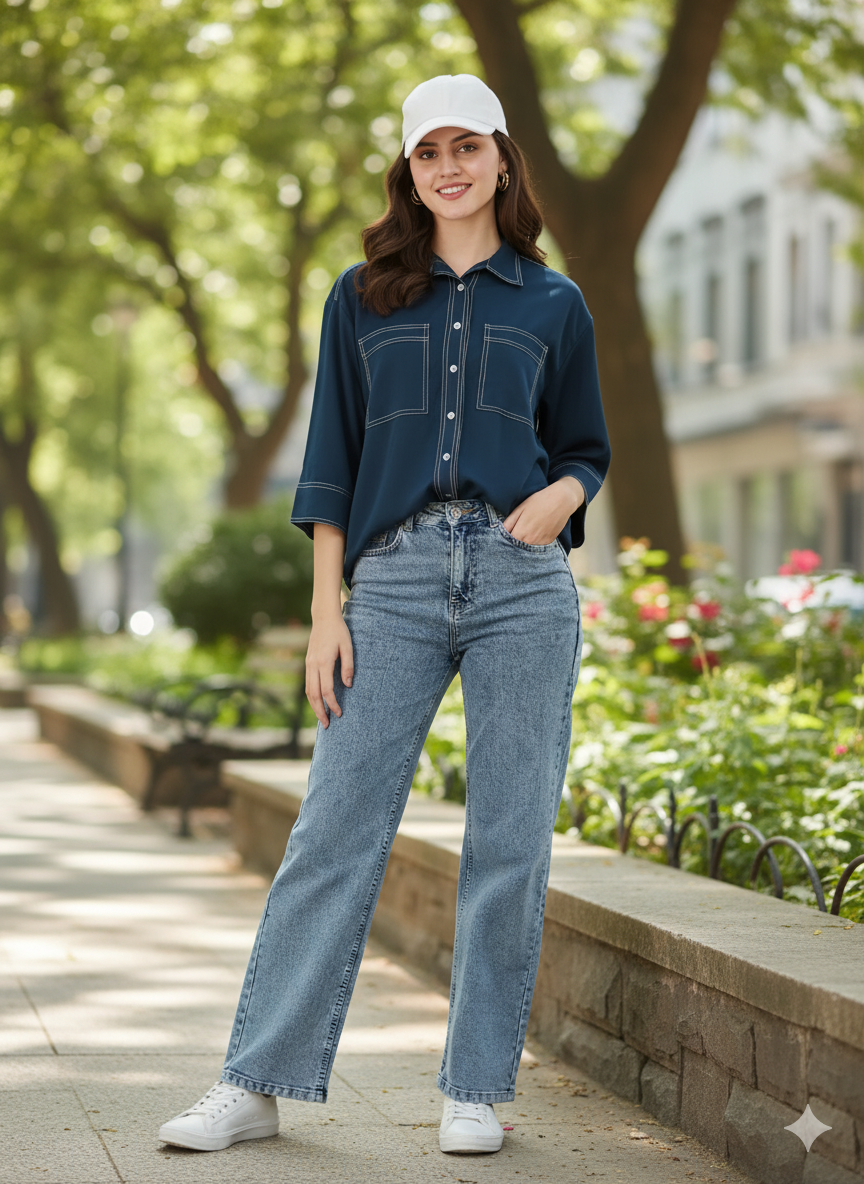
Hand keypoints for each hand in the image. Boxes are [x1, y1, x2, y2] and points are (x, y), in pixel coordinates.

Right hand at [305, 612, 354, 726]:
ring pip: (308, 691)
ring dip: (314, 706)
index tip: (339, 713)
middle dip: (320, 711)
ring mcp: (308, 664)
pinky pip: (307, 684)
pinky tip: (317, 703)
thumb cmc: (339, 632)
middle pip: (313, 694)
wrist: (323, 618)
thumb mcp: (348, 647)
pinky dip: (311, 696)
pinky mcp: (308, 663)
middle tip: (327, 725)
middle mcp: (313, 665)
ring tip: (322, 718)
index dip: (332, 703)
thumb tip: (348, 685)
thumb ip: (348, 666)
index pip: (326, 689)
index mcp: (324, 662)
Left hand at [502, 477, 584, 544]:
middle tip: (516, 531)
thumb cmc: (539, 501)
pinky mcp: (549, 541)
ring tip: (528, 529)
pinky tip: (537, 530)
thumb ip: (509, 522)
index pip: (508, 543)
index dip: (506, 539)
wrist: (561, 500)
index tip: (506, 534)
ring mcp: (541, 542)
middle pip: (517, 547)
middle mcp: (530, 540)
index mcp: (520, 532)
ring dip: (525, 542)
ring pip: (528, 547)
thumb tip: (500, 531)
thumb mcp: (520, 508)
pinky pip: (538, 544)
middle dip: (514, 542)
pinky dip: (535, 540)